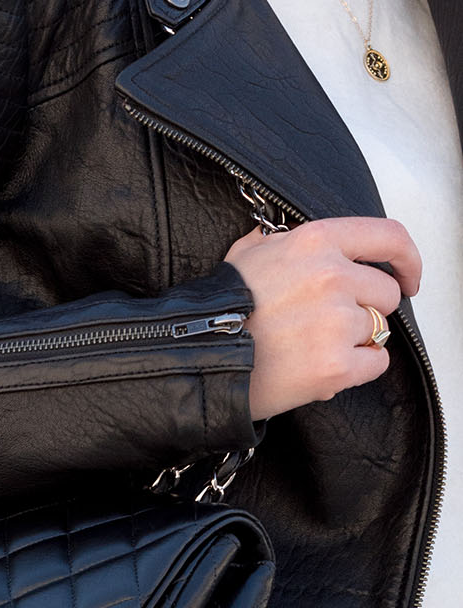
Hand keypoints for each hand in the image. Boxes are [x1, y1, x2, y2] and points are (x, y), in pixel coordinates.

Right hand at [223, 216, 420, 418]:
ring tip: (314, 350)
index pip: (389, 237)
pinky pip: (375, 364)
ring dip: (356, 342)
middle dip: (366, 311)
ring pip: (379, 331)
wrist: (196, 361)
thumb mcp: (245, 255)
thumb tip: (280, 239)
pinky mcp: (335, 366)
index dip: (408, 259)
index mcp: (316, 242)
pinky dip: (357, 370)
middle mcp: (332, 277)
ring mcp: (336, 323)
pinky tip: (325, 370)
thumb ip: (277, 241)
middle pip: (386, 294)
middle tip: (330, 328)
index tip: (410, 276)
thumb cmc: (216, 311)